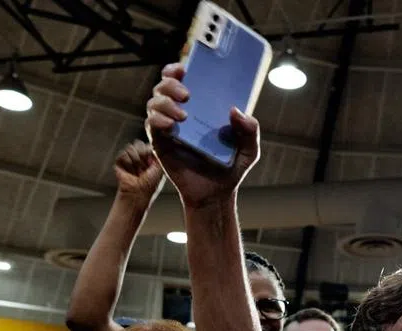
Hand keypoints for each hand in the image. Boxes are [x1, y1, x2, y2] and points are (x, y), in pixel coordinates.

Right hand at [113, 140, 164, 204]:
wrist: (138, 192)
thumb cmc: (151, 183)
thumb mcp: (159, 167)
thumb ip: (158, 153)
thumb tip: (154, 142)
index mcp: (149, 156)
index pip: (147, 144)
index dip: (149, 151)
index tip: (151, 163)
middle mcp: (139, 156)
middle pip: (138, 143)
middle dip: (142, 155)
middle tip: (144, 168)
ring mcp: (129, 158)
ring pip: (130, 148)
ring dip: (135, 162)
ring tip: (137, 172)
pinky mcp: (119, 162)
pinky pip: (122, 154)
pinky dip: (127, 164)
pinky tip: (129, 172)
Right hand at [145, 63, 261, 207]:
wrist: (217, 194)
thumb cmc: (231, 167)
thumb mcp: (249, 149)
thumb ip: (250, 130)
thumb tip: (237, 111)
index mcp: (202, 107)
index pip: (185, 79)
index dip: (180, 67)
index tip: (186, 65)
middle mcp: (182, 112)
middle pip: (165, 85)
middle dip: (171, 82)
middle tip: (187, 93)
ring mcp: (170, 127)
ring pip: (155, 102)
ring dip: (165, 102)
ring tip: (183, 115)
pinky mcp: (161, 143)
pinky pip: (152, 124)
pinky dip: (158, 120)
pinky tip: (171, 125)